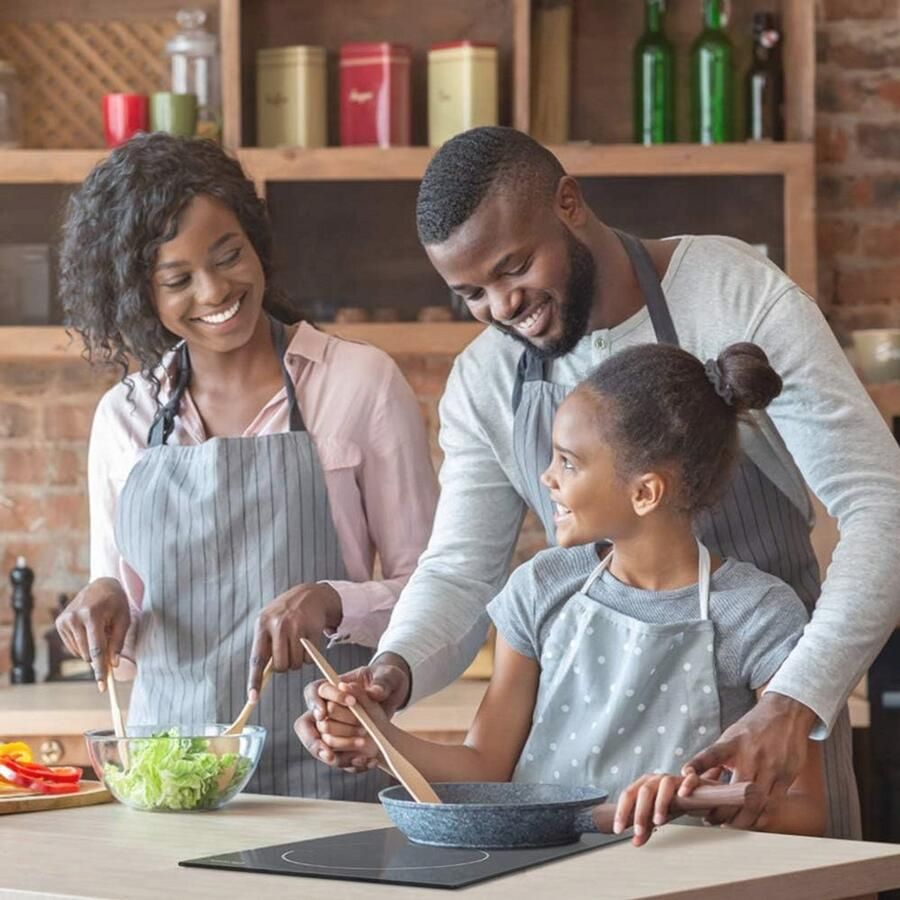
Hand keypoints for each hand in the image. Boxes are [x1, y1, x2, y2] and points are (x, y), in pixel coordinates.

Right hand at [55, 578, 129, 689]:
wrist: (100, 585)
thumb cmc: (116, 602)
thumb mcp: (124, 619)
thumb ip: (118, 642)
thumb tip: (113, 664)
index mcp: (92, 615)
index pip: (96, 649)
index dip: (100, 669)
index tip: (103, 685)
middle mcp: (74, 618)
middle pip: (87, 653)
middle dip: (100, 658)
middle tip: (111, 653)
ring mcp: (64, 620)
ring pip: (80, 652)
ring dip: (92, 649)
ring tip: (101, 630)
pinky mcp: (60, 623)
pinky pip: (73, 647)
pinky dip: (84, 645)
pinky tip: (90, 631)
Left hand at [247, 582, 341, 699]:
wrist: (310, 594)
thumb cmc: (285, 613)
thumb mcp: (269, 621)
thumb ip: (264, 644)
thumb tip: (262, 675)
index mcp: (262, 625)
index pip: (257, 659)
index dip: (254, 681)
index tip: (252, 699)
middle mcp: (278, 625)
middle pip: (280, 666)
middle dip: (284, 665)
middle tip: (287, 653)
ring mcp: (297, 626)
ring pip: (296, 664)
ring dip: (297, 661)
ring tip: (298, 645)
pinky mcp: (313, 629)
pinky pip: (309, 659)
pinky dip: (309, 657)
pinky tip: (308, 642)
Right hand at [294, 652, 409, 771]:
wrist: (393, 699)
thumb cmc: (385, 681)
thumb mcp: (387, 676)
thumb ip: (382, 682)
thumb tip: (375, 692)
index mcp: (331, 687)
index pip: (314, 692)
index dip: (316, 703)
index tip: (325, 713)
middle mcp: (325, 710)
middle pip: (306, 726)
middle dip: (322, 736)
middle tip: (333, 747)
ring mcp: (332, 731)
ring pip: (322, 746)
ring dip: (341, 748)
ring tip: (363, 744)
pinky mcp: (344, 747)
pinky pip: (340, 760)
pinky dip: (353, 762)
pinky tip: (370, 760)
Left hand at [614, 769, 720, 846]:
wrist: (693, 793)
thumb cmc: (671, 803)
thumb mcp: (656, 816)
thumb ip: (646, 828)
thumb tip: (635, 842)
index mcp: (644, 785)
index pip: (628, 795)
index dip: (621, 812)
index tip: (618, 830)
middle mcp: (656, 779)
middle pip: (644, 791)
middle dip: (639, 812)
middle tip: (638, 831)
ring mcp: (674, 778)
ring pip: (664, 785)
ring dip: (660, 803)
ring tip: (658, 821)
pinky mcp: (692, 780)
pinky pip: (690, 779)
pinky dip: (686, 785)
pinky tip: (682, 795)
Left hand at [682, 693, 816, 828]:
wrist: (785, 714)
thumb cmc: (752, 728)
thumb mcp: (730, 737)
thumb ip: (715, 758)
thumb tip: (694, 778)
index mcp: (732, 743)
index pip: (710, 756)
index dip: (696, 769)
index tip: (685, 785)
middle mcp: (752, 756)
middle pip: (735, 793)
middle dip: (722, 812)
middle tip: (711, 819)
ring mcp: (772, 768)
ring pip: (756, 804)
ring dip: (741, 819)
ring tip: (729, 823)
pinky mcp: (787, 776)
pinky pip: (773, 804)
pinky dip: (760, 815)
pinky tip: (751, 819)